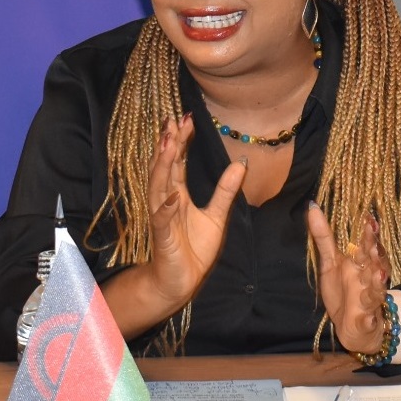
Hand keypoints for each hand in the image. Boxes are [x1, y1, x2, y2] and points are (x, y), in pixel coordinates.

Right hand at [144, 114, 246, 311]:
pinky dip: (165, 207)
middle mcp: (166, 202)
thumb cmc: (193, 248)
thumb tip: (241, 162)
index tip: (186, 119)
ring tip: (168, 145)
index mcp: (178, 195)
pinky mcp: (163, 238)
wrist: (180, 281)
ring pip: (158, 187)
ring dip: (162, 167)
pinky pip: (162, 220)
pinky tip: (173, 195)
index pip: (178, 163)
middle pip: (164, 168)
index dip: (181, 142)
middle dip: (168, 145)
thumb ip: (226, 190)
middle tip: (172, 120)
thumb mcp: (216, 215)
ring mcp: (162, 218)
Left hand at [307, 205, 392, 356]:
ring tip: (378, 275)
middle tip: (374, 244)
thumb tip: (312, 207)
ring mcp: (368, 301)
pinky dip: (369, 319)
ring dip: (378, 284)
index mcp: (361, 264)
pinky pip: (369, 320)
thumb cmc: (343, 290)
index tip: (369, 220)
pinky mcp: (365, 322)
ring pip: (376, 291)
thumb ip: (324, 237)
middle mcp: (368, 280)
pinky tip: (369, 317)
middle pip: (375, 265)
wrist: (352, 326)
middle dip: (376, 255)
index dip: (369, 234)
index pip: (367, 246)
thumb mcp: (330, 263)